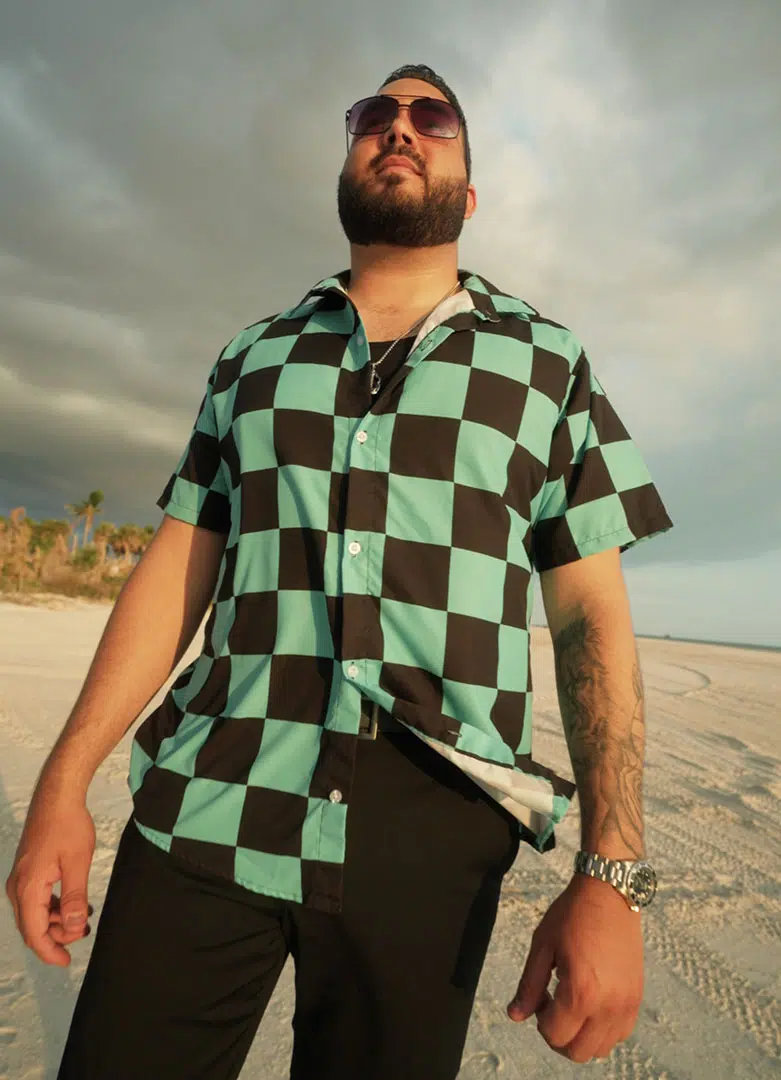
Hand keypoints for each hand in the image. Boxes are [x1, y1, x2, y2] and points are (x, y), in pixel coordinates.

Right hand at [5, 792, 95, 966]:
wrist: (57, 797)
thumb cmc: (68, 825)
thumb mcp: (77, 862)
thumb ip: (75, 897)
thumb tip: (75, 927)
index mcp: (28, 888)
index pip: (34, 933)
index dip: (50, 951)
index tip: (66, 961)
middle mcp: (18, 887)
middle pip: (33, 927)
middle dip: (57, 936)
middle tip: (84, 931)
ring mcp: (21, 879)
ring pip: (35, 915)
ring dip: (57, 921)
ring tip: (84, 917)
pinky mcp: (28, 872)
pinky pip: (37, 900)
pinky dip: (54, 907)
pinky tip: (75, 903)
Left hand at [507, 874, 643, 1062]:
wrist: (610, 891)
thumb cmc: (572, 914)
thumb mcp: (542, 946)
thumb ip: (529, 985)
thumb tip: (514, 1015)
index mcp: (581, 992)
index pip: (555, 1035)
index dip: (540, 1021)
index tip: (540, 997)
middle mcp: (608, 1005)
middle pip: (579, 1052)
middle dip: (559, 1037)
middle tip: (552, 1007)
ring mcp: (627, 1003)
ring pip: (601, 1048)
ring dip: (582, 1036)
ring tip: (572, 1003)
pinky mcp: (637, 996)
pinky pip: (620, 1033)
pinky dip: (603, 1030)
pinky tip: (591, 1002)